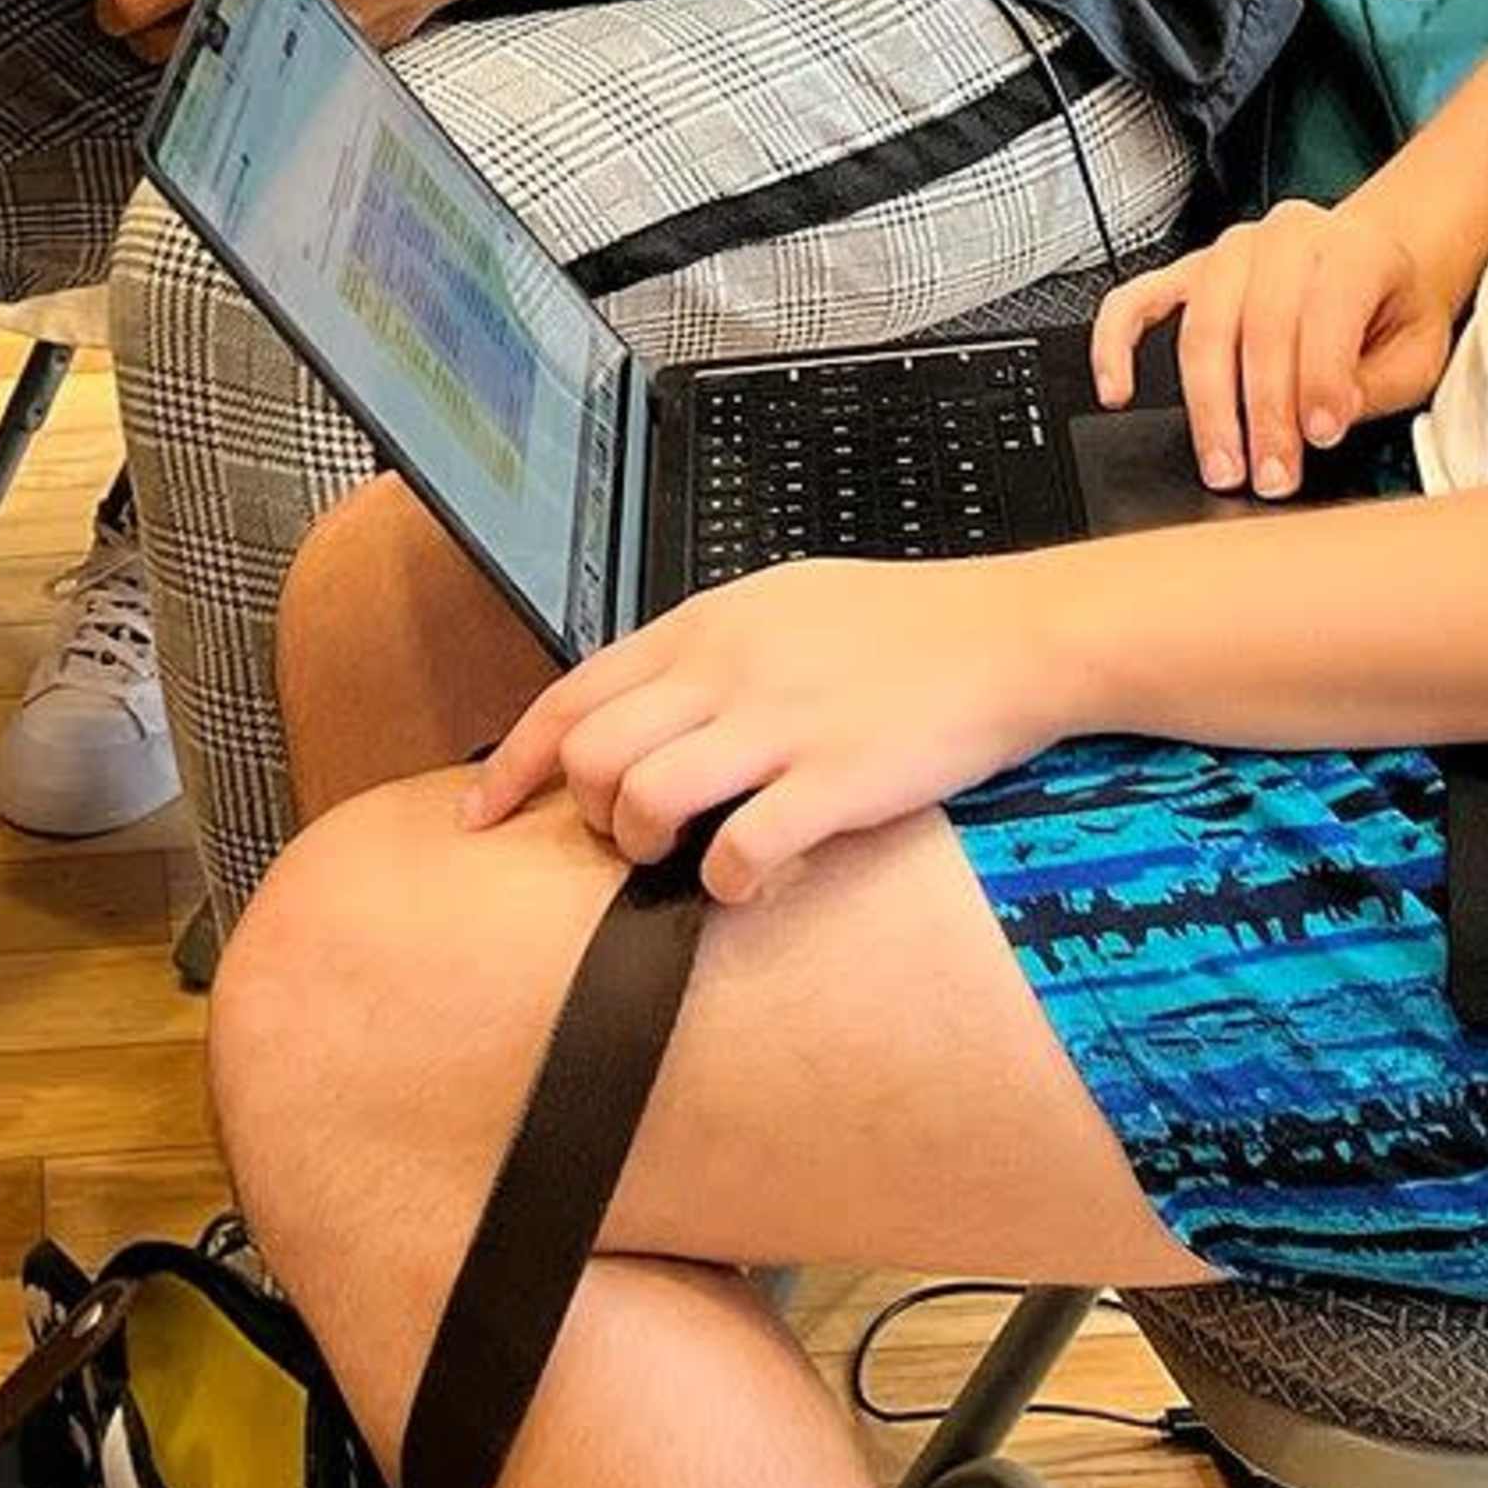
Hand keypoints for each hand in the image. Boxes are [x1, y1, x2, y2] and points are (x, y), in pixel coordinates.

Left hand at [96, 0, 523, 62]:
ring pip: (212, 66)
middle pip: (160, 50)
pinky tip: (274, 15)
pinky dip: (254, 50)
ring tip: (227, 3)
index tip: (116, 0)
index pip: (134, 3)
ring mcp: (286, 40)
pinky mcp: (316, 64)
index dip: (114, 4)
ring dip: (203, 43)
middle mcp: (255, 2)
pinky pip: (260, 70)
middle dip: (151, 29)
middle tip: (163, 1)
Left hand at [470, 555, 1067, 902]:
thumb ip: (703, 651)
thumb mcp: (778, 605)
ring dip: (644, 847)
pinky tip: (748, 878)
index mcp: (703, 627)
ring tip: (679, 856)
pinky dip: (725, 881)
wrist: (1006, 636)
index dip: (513, 765)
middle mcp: (725, 671)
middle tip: (623, 837)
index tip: (480, 815)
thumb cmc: (899, 625)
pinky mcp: (836, 781)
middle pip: (592, 754)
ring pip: (646, 798)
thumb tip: (642, 704)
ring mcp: (779, 725)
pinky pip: (740, 848)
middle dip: (584, 813)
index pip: (571, 696)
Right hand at [1087, 193, 1462, 499]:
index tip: (1320, 437)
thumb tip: (1321, 417)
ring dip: (1207, 405)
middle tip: (1270, 474)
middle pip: (1259, 326)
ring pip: (1202, 326)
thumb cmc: (1395, 309)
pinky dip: (1117, 344)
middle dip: (1262, 412)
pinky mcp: (1188, 271)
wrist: (1378, 264)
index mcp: (1352, 249)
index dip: (1320, 378)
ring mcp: (1230, 251)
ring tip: (1222, 463)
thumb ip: (1375, 384)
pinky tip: (1117, 391)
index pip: (1324, 309)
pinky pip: (1136, 299)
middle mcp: (1286, 238)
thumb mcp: (1417, 353)